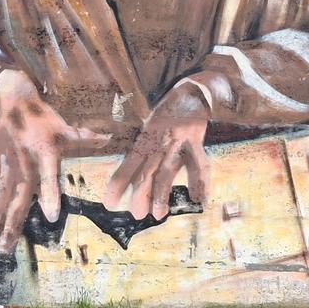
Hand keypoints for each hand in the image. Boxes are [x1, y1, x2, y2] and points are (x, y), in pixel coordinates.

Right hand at [0, 70, 107, 252]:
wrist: (14, 97)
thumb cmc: (43, 118)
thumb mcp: (65, 127)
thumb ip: (83, 137)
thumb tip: (107, 139)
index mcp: (47, 153)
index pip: (50, 175)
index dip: (51, 194)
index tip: (51, 217)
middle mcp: (26, 161)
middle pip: (19, 197)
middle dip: (10, 224)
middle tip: (4, 249)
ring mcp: (6, 161)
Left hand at [104, 83, 209, 220]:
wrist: (191, 93)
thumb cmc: (166, 117)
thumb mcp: (149, 130)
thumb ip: (143, 152)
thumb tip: (132, 180)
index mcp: (144, 140)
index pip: (127, 165)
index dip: (117, 184)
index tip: (109, 203)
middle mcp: (158, 142)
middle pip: (146, 171)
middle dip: (140, 194)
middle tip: (136, 214)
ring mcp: (177, 142)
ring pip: (168, 170)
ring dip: (162, 193)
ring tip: (159, 214)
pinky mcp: (195, 141)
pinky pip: (198, 164)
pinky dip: (200, 182)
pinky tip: (199, 199)